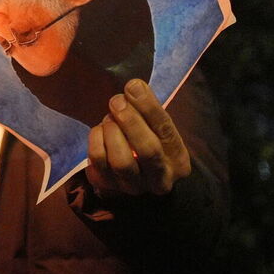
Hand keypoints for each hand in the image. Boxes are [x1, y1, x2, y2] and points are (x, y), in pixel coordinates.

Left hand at [85, 78, 190, 196]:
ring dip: (112, 132)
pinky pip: (98, 163)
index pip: (166, 132)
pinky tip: (100, 131)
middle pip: (147, 151)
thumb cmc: (150, 141)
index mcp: (178, 160)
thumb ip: (148, 109)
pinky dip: (95, 141)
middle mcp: (159, 179)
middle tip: (117, 101)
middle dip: (130, 121)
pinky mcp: (109, 186)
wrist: (137, 174)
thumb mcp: (157, 128)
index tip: (133, 86)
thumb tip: (133, 86)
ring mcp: (133, 187)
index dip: (148, 107)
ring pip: (121, 161)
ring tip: (109, 118)